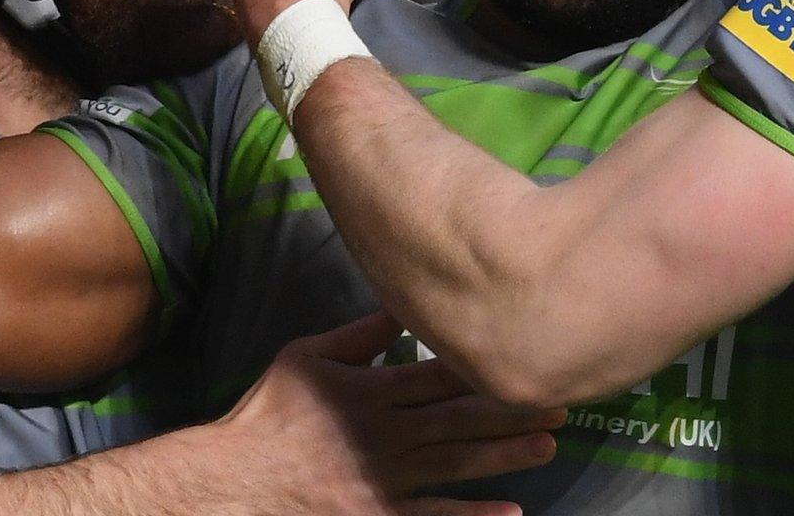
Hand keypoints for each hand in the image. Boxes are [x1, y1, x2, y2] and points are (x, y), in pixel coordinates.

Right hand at [214, 313, 564, 514]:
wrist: (232, 483)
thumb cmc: (269, 415)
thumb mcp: (307, 357)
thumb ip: (360, 335)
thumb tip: (404, 300)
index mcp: (371, 392)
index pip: (437, 375)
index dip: (483, 365)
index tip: (525, 351)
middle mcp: (386, 435)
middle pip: (458, 419)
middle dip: (510, 410)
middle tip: (561, 399)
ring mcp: (386, 480)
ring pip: (456, 465)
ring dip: (504, 456)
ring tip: (548, 443)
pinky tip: (512, 514)